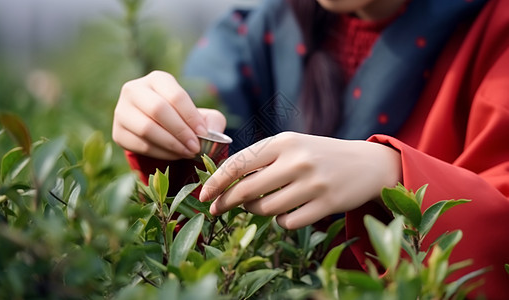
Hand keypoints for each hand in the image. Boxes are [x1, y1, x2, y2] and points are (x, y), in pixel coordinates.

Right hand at [112, 70, 226, 159]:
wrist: (159, 129)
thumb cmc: (184, 119)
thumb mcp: (202, 115)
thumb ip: (212, 121)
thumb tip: (209, 133)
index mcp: (157, 79)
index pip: (175, 95)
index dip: (191, 116)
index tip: (203, 134)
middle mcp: (134, 90)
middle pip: (158, 109)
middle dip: (180, 131)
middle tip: (195, 147)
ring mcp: (122, 111)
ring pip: (146, 128)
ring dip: (171, 144)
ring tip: (187, 153)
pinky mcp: (118, 133)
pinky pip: (140, 145)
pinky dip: (160, 153)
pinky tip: (174, 155)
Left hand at [199, 132, 401, 228]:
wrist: (366, 163)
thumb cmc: (318, 155)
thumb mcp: (291, 146)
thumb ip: (261, 159)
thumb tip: (224, 184)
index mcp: (284, 141)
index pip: (239, 163)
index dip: (216, 182)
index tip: (203, 195)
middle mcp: (297, 160)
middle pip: (246, 190)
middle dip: (226, 202)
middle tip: (216, 209)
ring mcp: (313, 183)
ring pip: (265, 209)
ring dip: (255, 212)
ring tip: (259, 205)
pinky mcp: (326, 204)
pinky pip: (287, 222)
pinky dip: (279, 221)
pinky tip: (284, 213)